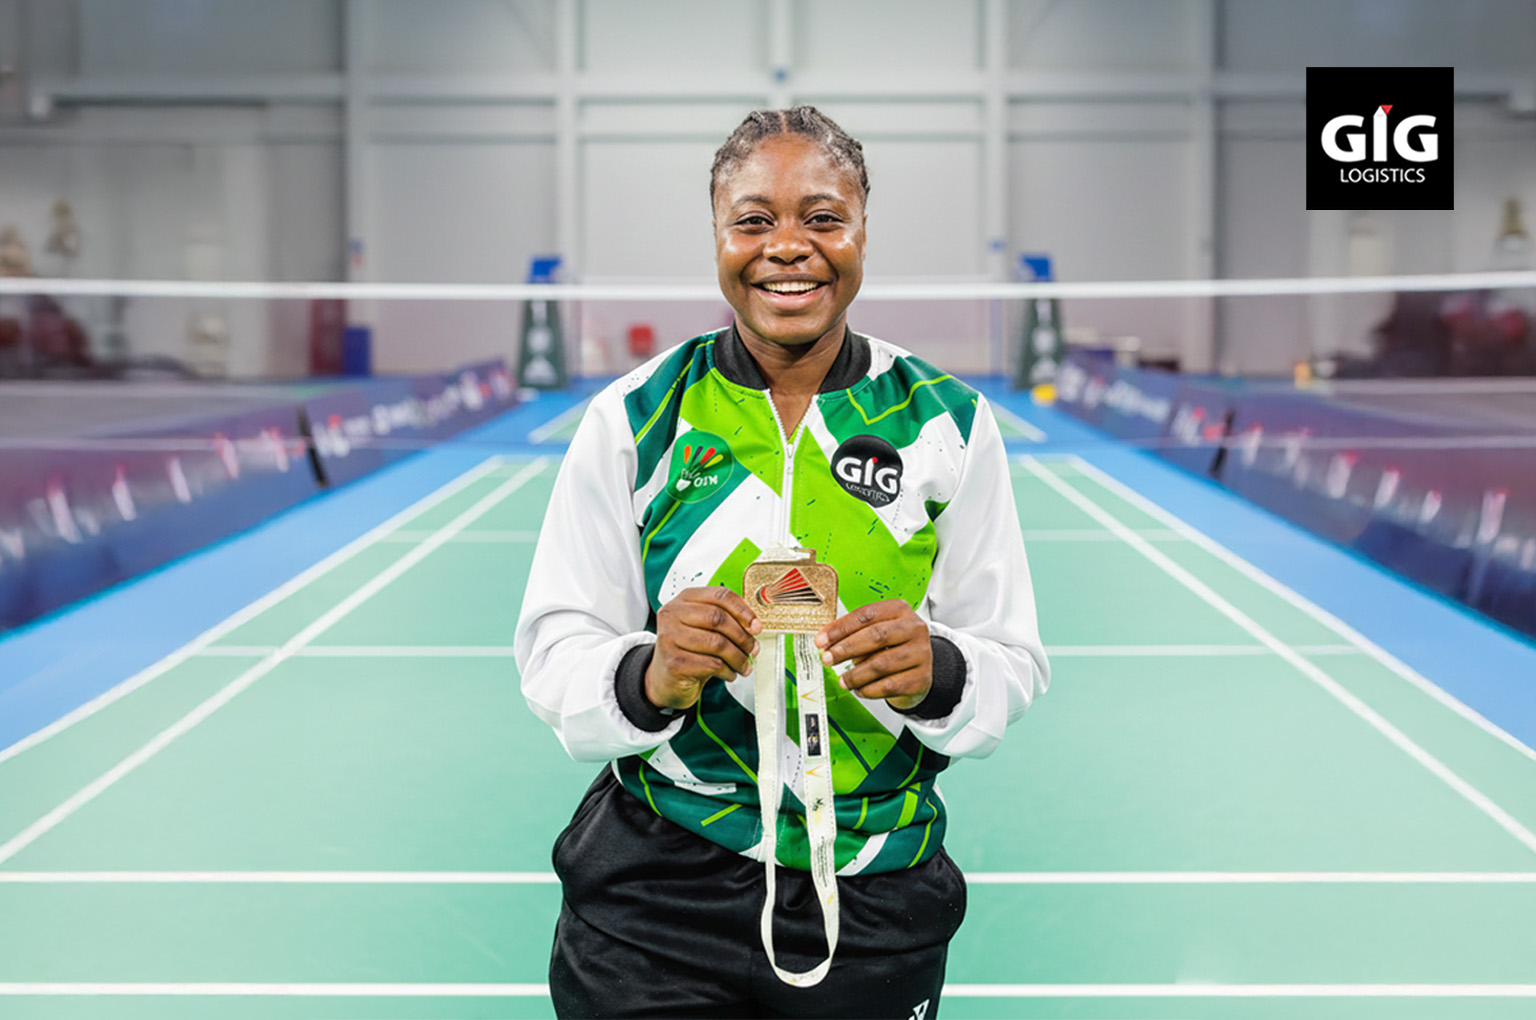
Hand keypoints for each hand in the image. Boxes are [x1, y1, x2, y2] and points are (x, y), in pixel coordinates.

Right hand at [646, 587, 762, 711]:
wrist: (666, 679)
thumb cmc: (690, 650)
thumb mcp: (705, 629)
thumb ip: (726, 620)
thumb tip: (754, 626)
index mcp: (684, 599)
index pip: (719, 595)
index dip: (743, 610)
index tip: (756, 625)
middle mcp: (672, 614)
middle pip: (718, 618)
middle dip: (743, 636)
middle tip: (753, 649)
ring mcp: (669, 637)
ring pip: (717, 643)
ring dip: (738, 657)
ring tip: (744, 665)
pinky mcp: (673, 661)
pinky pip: (711, 664)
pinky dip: (727, 671)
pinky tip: (729, 673)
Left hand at [815, 600, 931, 710]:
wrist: (918, 670)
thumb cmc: (892, 647)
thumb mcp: (876, 632)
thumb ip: (853, 634)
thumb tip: (826, 644)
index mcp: (900, 610)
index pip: (867, 614)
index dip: (840, 628)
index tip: (821, 640)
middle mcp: (914, 628)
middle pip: (876, 636)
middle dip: (846, 649)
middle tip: (828, 659)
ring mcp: (921, 653)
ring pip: (881, 664)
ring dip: (856, 674)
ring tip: (843, 680)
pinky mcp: (922, 678)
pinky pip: (889, 686)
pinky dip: (869, 689)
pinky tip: (860, 689)